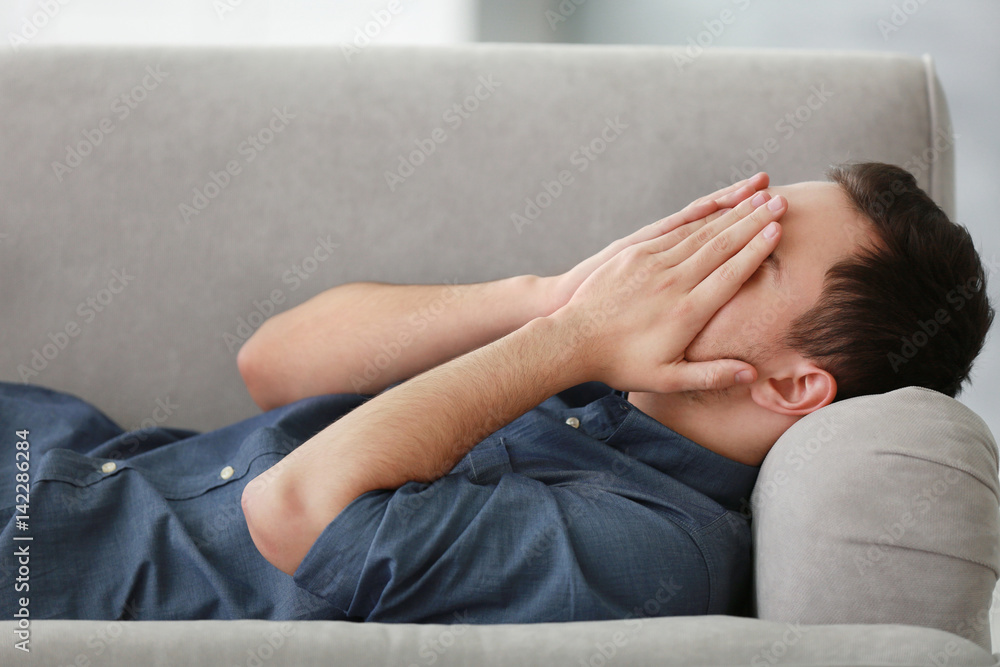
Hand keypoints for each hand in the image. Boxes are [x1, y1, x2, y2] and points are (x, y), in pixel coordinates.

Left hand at [551, 190, 786, 393]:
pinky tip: (719, 204)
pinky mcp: (635, 253)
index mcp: (686, 313)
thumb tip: (753, 374)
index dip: (756, 251)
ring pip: (700, 233)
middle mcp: (672, 283)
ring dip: (732, 213)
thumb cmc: (622, 364)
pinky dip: (700, 216)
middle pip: (720, 246)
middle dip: (753, 222)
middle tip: (781, 202)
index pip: (730, 275)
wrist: (573, 340)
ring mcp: (652, 264)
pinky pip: (674, 230)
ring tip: (758, 197)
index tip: (777, 232)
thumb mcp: (667, 379)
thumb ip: (711, 375)